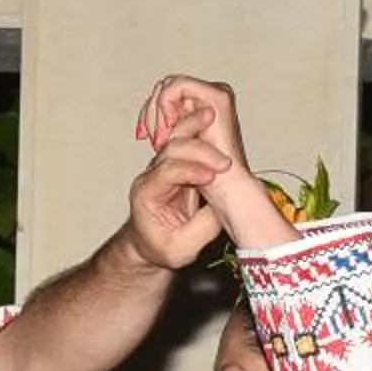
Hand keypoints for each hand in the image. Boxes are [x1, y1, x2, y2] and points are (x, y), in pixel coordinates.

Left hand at [123, 80, 238, 271]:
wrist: (150, 244)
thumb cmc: (162, 248)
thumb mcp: (181, 250)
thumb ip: (201, 230)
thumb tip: (223, 208)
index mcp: (146, 194)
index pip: (166, 174)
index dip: (189, 172)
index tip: (211, 177)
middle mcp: (152, 175)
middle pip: (171, 151)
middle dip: (198, 152)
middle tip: (224, 162)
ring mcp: (164, 168)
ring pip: (177, 141)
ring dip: (198, 134)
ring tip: (214, 120)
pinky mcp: (178, 167)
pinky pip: (187, 145)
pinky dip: (201, 136)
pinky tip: (214, 127)